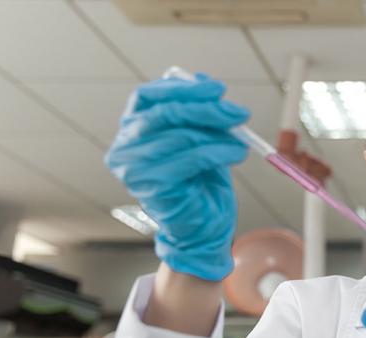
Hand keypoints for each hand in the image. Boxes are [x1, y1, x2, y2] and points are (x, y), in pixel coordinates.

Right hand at [105, 73, 249, 280]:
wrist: (203, 227)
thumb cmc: (200, 182)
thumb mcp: (199, 139)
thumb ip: (197, 112)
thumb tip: (206, 81)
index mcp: (130, 131)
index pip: (147, 97)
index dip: (182, 88)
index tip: (217, 89)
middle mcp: (124, 148)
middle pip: (165, 113)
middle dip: (207, 109)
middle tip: (239, 112)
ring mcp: (134, 168)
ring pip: (181, 135)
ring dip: (218, 133)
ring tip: (241, 139)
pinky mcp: (153, 186)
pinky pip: (192, 158)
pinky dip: (220, 151)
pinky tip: (237, 153)